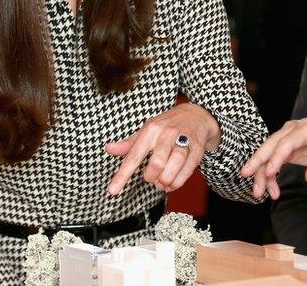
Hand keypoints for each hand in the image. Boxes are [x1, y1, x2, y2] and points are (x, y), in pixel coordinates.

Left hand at [105, 102, 220, 194]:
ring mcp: (184, 139)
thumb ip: (129, 144)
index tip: (113, 191)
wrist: (197, 115)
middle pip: (156, 164)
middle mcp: (167, 133)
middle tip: (151, 179)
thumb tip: (109, 149)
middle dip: (151, 177)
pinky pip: (188, 169)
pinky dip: (178, 181)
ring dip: (165, 181)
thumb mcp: (147, 130)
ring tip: (161, 184)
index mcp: (151, 130)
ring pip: (174, 165)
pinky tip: (172, 184)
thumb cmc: (167, 125)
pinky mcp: (197, 148)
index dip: (123, 175)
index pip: (134, 155)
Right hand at [240, 118, 306, 199]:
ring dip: (262, 173)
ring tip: (259, 192)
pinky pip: (274, 161)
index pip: (287, 142)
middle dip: (258, 161)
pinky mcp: (288, 148)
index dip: (276, 157)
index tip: (270, 172)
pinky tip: (272, 190)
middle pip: (271, 144)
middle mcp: (294, 130)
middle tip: (246, 176)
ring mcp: (289, 138)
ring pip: (269, 154)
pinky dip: (271, 175)